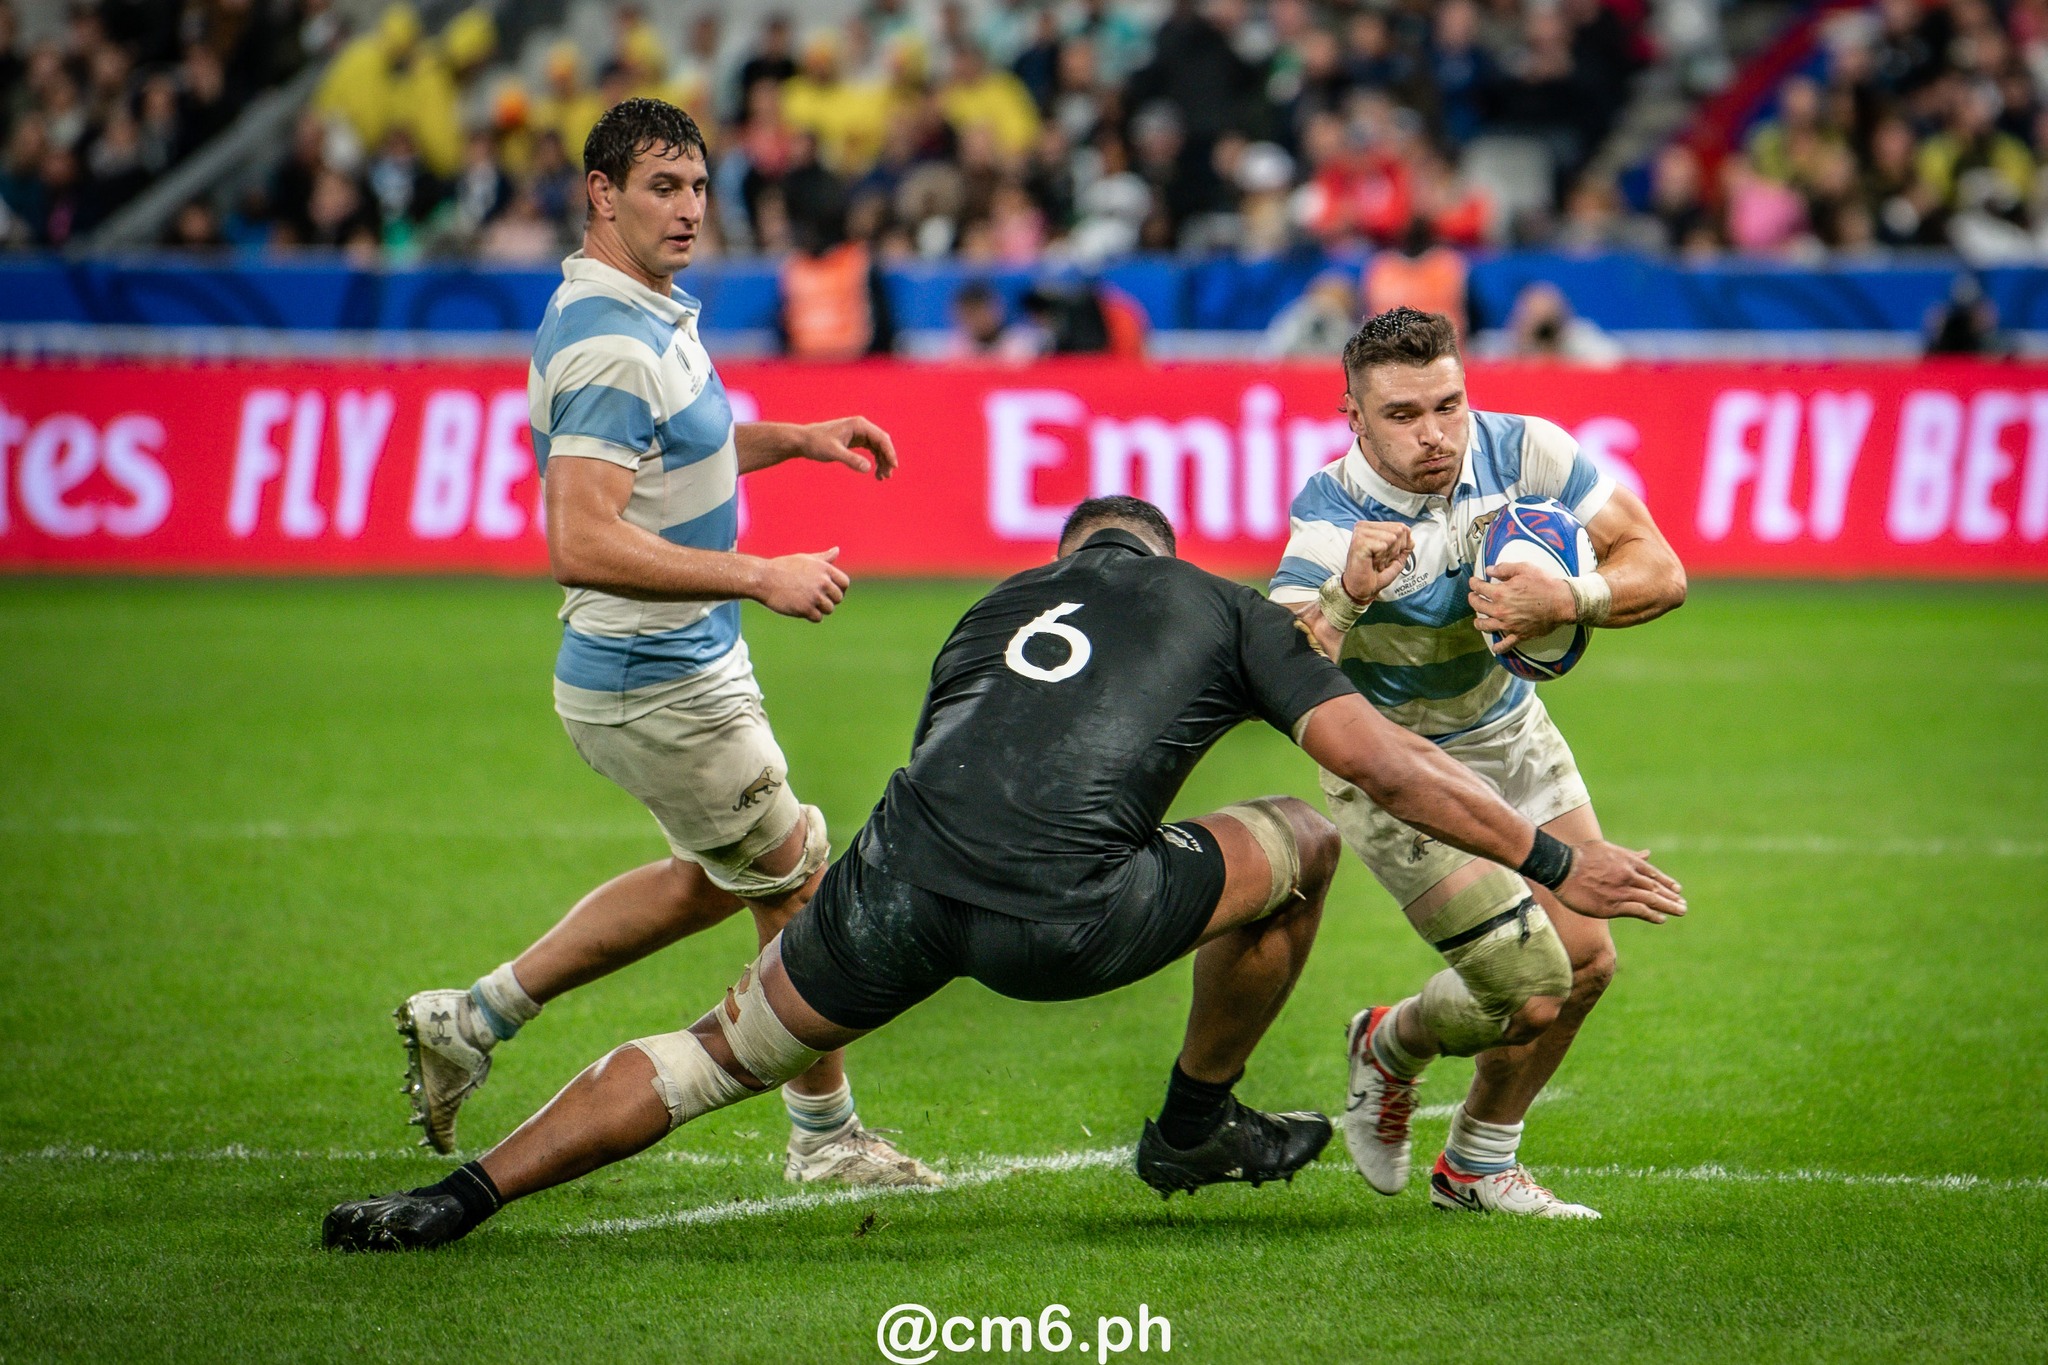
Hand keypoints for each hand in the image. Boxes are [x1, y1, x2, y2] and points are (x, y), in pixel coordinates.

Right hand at [755, 547, 849, 620]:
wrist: (764, 578)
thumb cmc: (783, 567)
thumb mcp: (805, 558)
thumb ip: (823, 558)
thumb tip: (837, 550)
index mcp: (824, 568)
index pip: (844, 583)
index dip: (840, 589)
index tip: (831, 592)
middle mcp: (822, 582)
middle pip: (838, 598)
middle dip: (829, 600)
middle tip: (815, 599)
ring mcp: (815, 596)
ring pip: (829, 609)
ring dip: (820, 609)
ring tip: (807, 603)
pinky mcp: (805, 609)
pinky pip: (818, 618)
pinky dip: (811, 616)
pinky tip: (801, 609)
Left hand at [794, 416, 897, 479]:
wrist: (804, 441)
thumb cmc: (816, 443)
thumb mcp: (833, 452)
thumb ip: (851, 460)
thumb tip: (868, 468)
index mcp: (858, 425)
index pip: (881, 438)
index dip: (890, 452)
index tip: (893, 466)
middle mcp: (861, 427)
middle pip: (882, 443)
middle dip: (887, 459)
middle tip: (888, 476)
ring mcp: (859, 433)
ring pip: (878, 448)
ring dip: (882, 462)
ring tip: (882, 478)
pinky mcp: (856, 440)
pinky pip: (871, 450)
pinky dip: (875, 461)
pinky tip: (875, 473)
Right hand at [1340, 522, 1412, 602]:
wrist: (1361, 590)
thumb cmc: (1374, 575)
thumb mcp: (1395, 560)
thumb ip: (1404, 549)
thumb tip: (1412, 541)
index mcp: (1371, 527)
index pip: (1401, 527)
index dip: (1401, 545)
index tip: (1387, 557)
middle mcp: (1364, 526)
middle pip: (1398, 531)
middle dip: (1395, 550)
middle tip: (1381, 561)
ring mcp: (1360, 533)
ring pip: (1392, 538)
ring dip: (1387, 555)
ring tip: (1376, 562)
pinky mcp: (1359, 542)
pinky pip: (1383, 546)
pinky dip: (1380, 558)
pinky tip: (1371, 563)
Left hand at [1469, 561, 1574, 651]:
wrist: (1562, 602)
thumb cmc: (1545, 584)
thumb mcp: (1524, 569)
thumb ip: (1504, 569)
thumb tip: (1489, 570)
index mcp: (1500, 593)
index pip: (1479, 588)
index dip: (1474, 583)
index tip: (1473, 582)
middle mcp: (1500, 611)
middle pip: (1478, 606)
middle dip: (1473, 599)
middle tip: (1473, 596)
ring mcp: (1508, 625)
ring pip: (1485, 626)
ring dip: (1478, 622)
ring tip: (1478, 619)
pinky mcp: (1518, 635)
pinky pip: (1505, 645)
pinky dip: (1498, 647)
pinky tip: (1495, 647)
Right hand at [1552, 840, 1686, 923]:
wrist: (1562, 867)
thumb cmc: (1581, 856)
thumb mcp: (1608, 849)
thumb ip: (1629, 855)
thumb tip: (1647, 853)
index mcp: (1628, 861)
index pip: (1653, 874)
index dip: (1667, 883)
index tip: (1678, 890)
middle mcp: (1629, 875)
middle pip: (1656, 888)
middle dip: (1672, 897)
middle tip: (1684, 905)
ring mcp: (1622, 891)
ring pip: (1652, 899)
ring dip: (1669, 907)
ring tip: (1681, 911)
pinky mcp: (1613, 905)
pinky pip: (1639, 911)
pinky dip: (1652, 915)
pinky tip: (1661, 919)